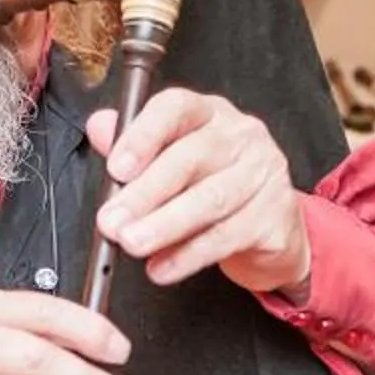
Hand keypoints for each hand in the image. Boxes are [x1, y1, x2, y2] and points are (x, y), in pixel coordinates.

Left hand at [88, 89, 310, 298]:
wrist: (270, 229)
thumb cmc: (214, 186)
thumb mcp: (172, 160)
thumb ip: (134, 145)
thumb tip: (100, 128)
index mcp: (209, 113)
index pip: (176, 108)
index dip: (143, 135)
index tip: (117, 168)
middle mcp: (240, 136)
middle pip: (191, 158)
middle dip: (145, 193)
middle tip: (113, 221)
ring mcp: (263, 174)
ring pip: (210, 200)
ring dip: (164, 225)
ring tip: (133, 243)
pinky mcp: (275, 216)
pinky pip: (227, 236)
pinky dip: (189, 255)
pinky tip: (163, 266)